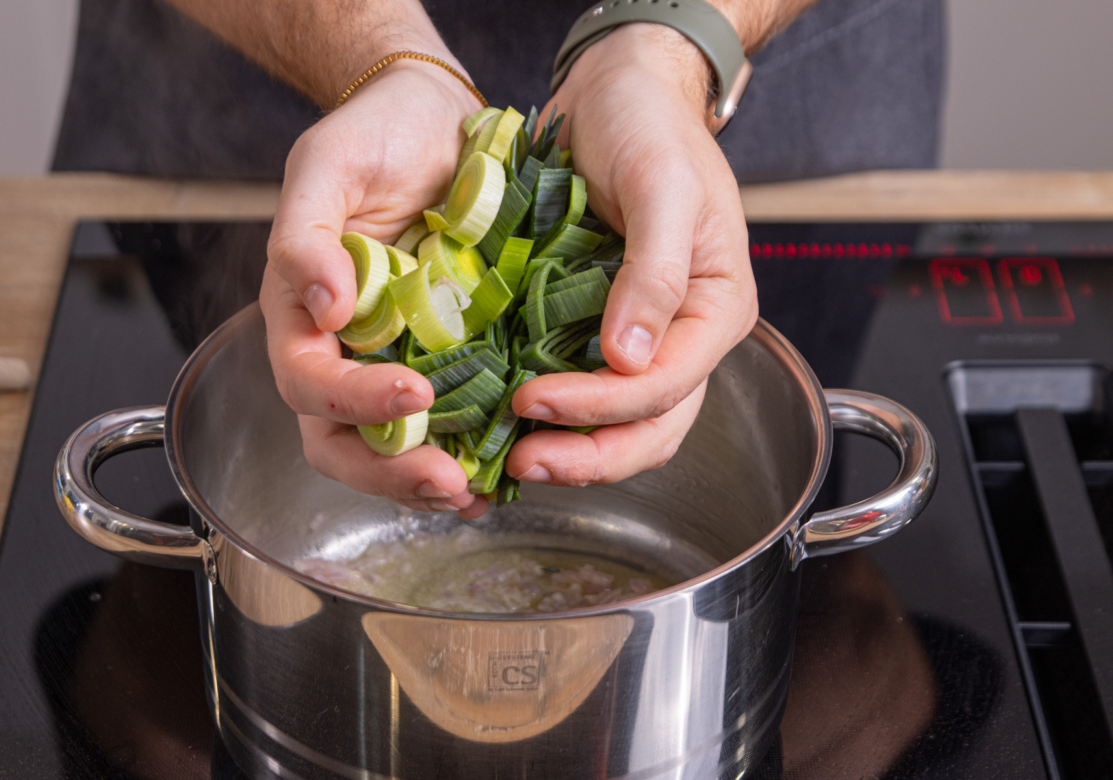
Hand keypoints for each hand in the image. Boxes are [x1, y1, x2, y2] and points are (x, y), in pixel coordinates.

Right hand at [262, 60, 490, 517]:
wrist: (437, 118)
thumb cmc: (374, 135)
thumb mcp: (327, 165)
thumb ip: (306, 235)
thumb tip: (323, 308)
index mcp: (303, 315)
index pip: (309, 383)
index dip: (353, 401)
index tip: (414, 394)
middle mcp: (346, 351)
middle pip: (343, 440)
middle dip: (391, 471)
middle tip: (449, 482)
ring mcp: (399, 359)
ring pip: (395, 446)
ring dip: (431, 480)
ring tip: (479, 493)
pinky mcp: (451, 357)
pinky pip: (452, 422)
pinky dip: (471, 454)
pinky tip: (501, 473)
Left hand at [506, 24, 757, 487]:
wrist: (619, 90)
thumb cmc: (650, 125)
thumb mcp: (663, 187)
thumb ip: (654, 274)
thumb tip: (631, 359)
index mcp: (715, 308)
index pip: (667, 386)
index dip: (602, 407)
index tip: (533, 399)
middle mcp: (683, 335)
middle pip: (651, 426)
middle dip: (590, 454)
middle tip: (524, 462)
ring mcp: (641, 337)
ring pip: (621, 424)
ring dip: (572, 448)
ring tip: (512, 456)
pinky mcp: (597, 327)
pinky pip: (584, 389)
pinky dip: (554, 415)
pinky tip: (508, 422)